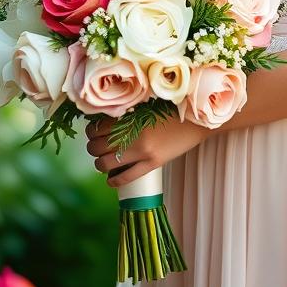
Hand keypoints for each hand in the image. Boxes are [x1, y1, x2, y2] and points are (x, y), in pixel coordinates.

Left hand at [85, 115, 208, 187]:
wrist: (196, 120)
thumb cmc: (171, 109)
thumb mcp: (145, 106)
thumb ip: (127, 113)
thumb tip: (104, 122)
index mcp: (130, 118)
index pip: (97, 128)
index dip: (90, 132)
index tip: (92, 132)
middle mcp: (133, 135)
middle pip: (98, 147)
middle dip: (92, 149)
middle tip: (95, 147)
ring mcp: (143, 152)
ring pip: (107, 164)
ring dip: (99, 164)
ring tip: (102, 162)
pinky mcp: (153, 164)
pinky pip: (127, 177)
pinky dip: (114, 181)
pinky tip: (111, 180)